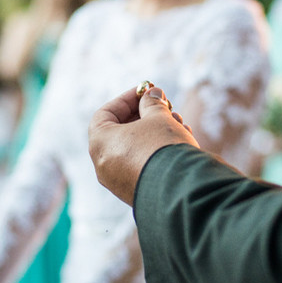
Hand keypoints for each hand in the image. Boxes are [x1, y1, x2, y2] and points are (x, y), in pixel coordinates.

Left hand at [88, 85, 197, 205]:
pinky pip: (142, 165)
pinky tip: (180, 142)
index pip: (106, 113)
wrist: (181, 190)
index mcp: (100, 143)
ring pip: (135, 148)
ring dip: (156, 132)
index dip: (127, 99)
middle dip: (145, 116)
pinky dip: (156, 151)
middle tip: (165, 107)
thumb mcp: (158, 117)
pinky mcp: (135, 192)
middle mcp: (103, 165)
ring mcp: (118, 182)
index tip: (146, 90)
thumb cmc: (163, 148)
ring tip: (180, 124)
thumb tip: (152, 95)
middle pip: (121, 131)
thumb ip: (152, 103)